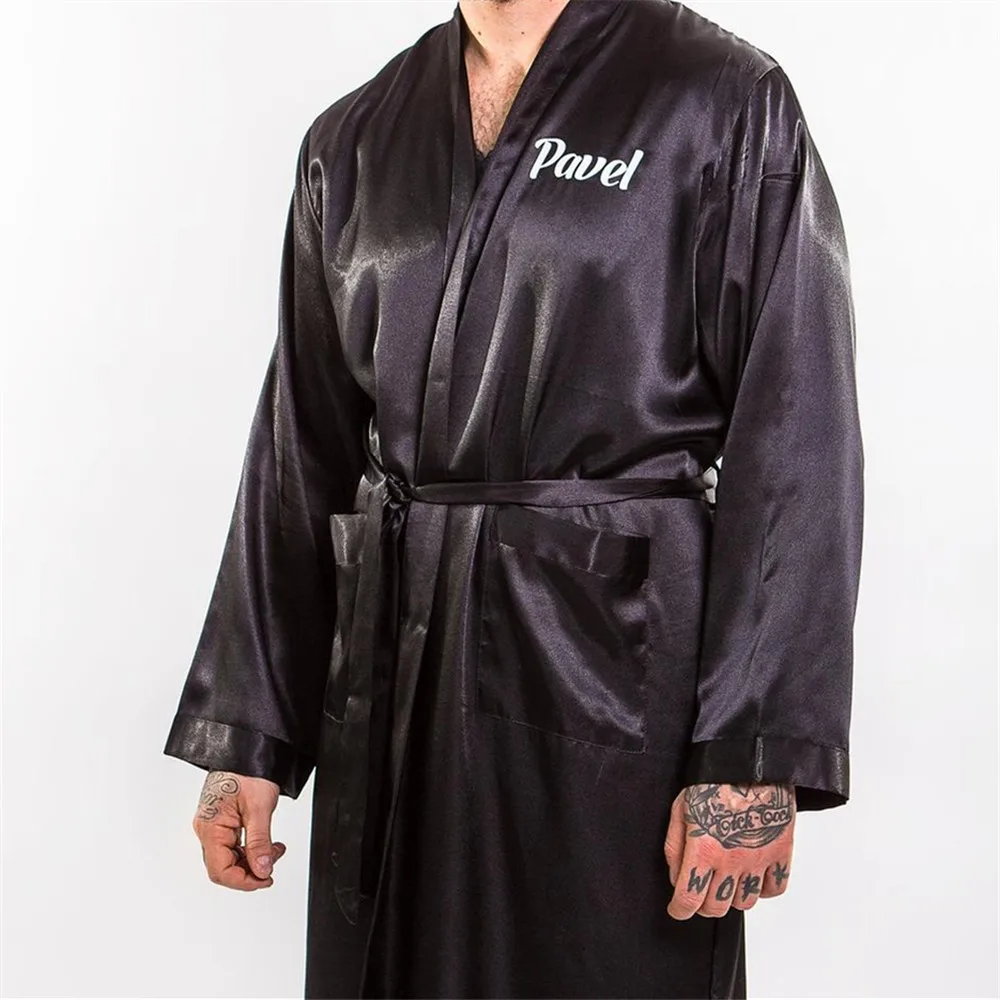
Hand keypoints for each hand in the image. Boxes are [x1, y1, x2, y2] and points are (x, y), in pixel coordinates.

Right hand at [191, 771, 286, 890]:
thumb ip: (260, 842)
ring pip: (230, 858)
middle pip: (224, 867)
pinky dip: (250, 849)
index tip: (265, 879)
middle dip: (250, 870)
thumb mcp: (259, 808)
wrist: (247, 749)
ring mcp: (213, 826)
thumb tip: (262, 870)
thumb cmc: (248, 770)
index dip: (244, 881)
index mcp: (210, 828)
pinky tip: (266, 844)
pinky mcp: (221, 822)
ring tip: (275, 849)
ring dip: (253, 859)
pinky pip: (233, 846)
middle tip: (273, 863)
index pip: (221, 871)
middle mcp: (207, 829)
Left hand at [664, 782, 794, 918]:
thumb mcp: (680, 809)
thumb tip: (676, 877)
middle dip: (703, 904)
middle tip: (700, 890)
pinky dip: (762, 889)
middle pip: (716, 907)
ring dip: (732, 896)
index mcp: (703, 849)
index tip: (678, 909)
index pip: (689, 899)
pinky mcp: (780, 853)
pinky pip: (774, 889)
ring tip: (726, 878)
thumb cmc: (712, 781)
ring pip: (744, 903)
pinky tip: (752, 875)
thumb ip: (675, 848)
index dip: (679, 910)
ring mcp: (758, 859)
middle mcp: (731, 860)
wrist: (749, 762)